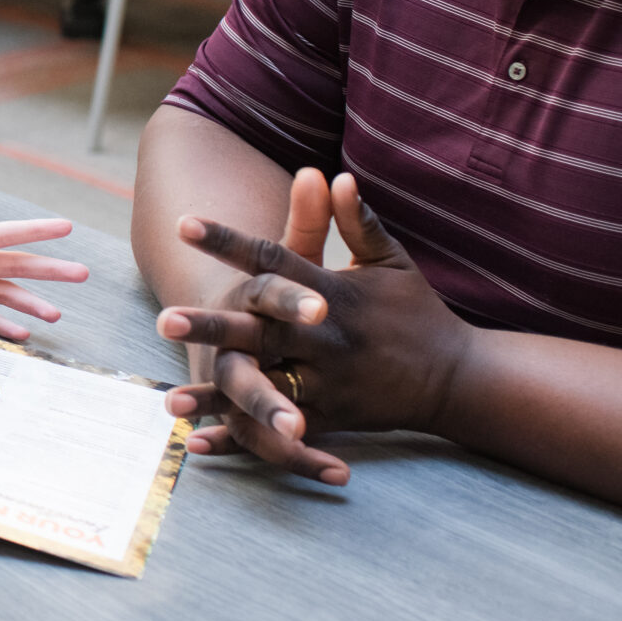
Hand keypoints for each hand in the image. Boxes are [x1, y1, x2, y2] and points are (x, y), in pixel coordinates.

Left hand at [155, 171, 471, 484]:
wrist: (457, 378)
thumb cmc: (417, 312)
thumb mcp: (391, 261)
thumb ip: (358, 222)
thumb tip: (337, 175)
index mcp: (331, 292)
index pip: (272, 258)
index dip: (228, 242)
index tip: (184, 224)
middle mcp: (324, 336)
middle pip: (260, 329)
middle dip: (212, 326)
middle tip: (164, 320)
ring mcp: (327, 380)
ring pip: (264, 385)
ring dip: (218, 394)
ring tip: (170, 401)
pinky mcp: (330, 417)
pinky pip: (279, 431)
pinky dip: (242, 440)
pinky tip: (200, 446)